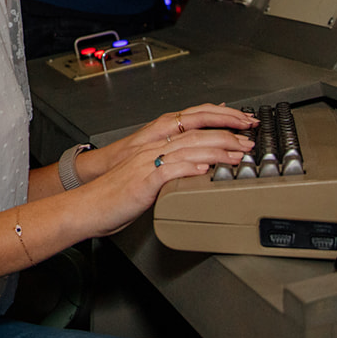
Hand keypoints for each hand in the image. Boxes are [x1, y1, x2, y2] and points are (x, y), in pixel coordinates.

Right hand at [76, 105, 256, 232]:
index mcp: (153, 150)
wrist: (88, 207)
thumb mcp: (147, 181)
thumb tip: (195, 173)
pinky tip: (204, 167)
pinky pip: (168, 170)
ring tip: (236, 154)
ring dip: (215, 150)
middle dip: (224, 137)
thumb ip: (169, 174)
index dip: (217, 130)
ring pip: (186, 149)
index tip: (239, 133)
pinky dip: (188, 167)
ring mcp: (146, 165)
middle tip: (247, 142)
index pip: (191, 132)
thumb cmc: (115, 198)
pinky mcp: (143, 181)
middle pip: (193, 136)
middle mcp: (151, 152)